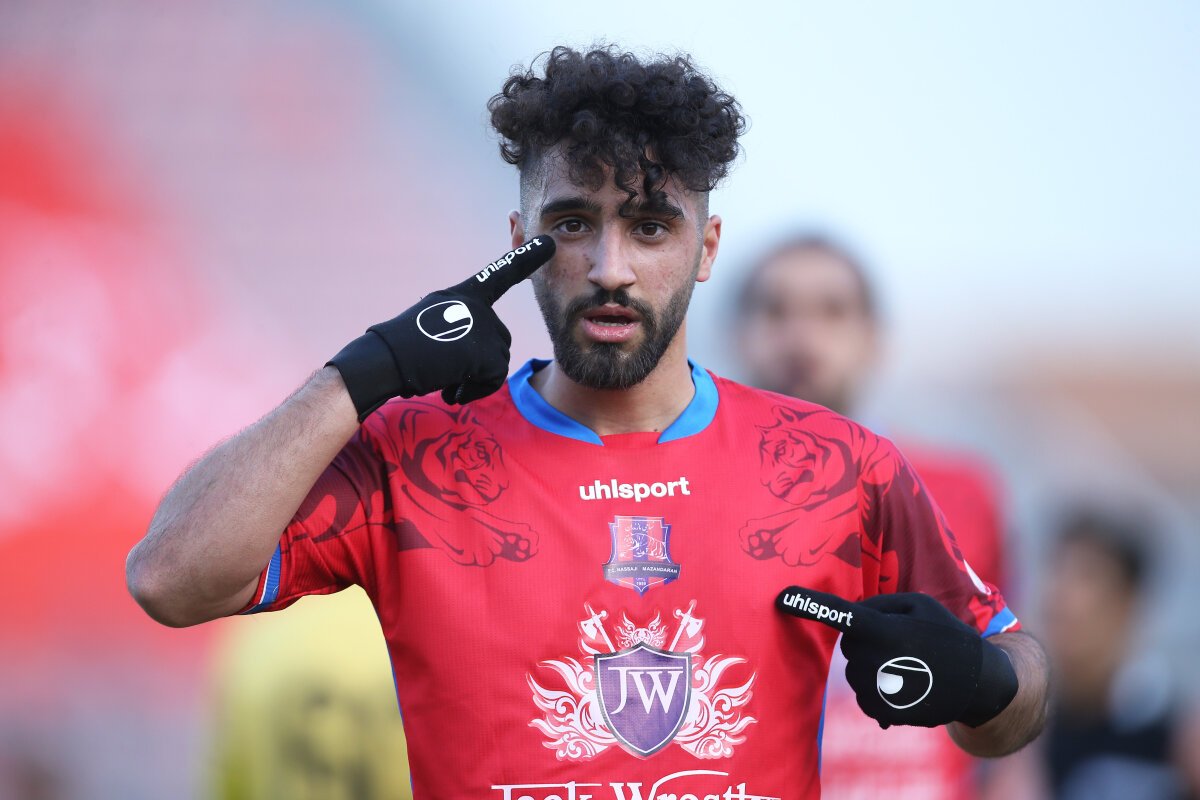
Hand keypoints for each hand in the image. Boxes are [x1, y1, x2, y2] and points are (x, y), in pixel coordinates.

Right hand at [328, 237, 554, 419]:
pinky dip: (474, 390)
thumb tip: (480, 357)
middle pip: (499, 341)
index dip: (524, 257)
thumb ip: (461, 328)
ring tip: (444, 376)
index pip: (499, 274)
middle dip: (480, 363)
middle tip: (446, 367)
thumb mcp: (432, 325)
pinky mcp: (487, 350)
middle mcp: (475, 304)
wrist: (387, 361)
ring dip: (475, 379)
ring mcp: (482, 325)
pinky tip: (451, 387)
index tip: (548, 243)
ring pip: (498, 362)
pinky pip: (493, 378)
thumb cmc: (401, 350)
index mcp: (462, 294)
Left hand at [776, 586, 1017, 728]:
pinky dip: (878, 686)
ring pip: (856, 669)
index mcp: (885, 629)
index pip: (840, 615)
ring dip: (874, 664)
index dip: (808, 604)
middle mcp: (875, 660)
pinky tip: (906, 685)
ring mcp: (876, 689)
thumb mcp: (920, 605)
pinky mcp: (879, 710)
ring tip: (911, 666)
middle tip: (905, 642)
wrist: (977, 683)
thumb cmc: (945, 635)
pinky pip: (863, 692)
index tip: (780, 597)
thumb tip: (849, 620)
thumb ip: (879, 606)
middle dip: (868, 640)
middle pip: (850, 645)